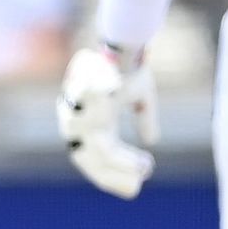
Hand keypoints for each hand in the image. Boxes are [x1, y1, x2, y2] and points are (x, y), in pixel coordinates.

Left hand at [57, 46, 158, 198]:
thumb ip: (144, 118)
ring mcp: (78, 112)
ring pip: (97, 151)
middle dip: (117, 174)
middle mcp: (76, 120)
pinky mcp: (85, 104)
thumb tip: (151, 140)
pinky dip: (121, 155)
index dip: (113, 174)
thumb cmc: (130, 66)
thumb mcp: (140, 96)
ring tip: (146, 170)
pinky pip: (102, 143)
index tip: (135, 187)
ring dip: (122, 165)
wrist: (125, 41)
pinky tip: (140, 162)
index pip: (92, 157)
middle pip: (91, 159)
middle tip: (141, 183)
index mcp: (86, 122)